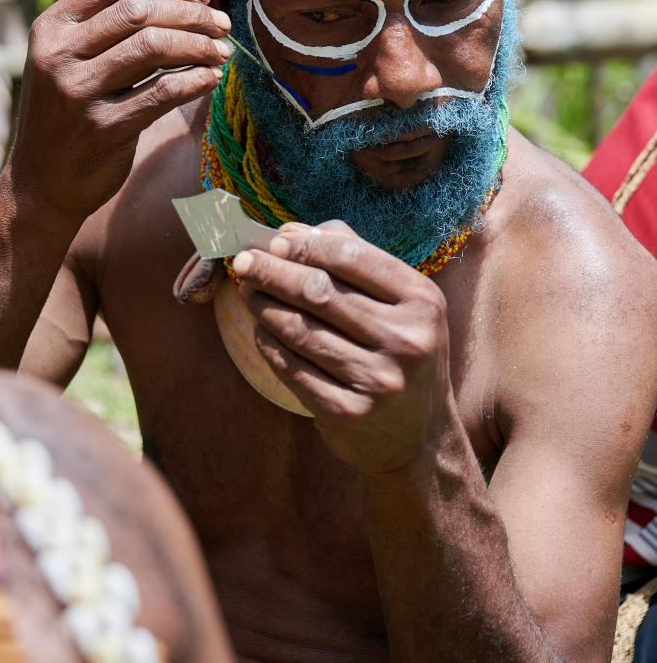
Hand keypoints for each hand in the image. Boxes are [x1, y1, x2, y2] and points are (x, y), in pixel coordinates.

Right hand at [10, 0, 229, 219]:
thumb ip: (110, 30)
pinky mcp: (105, 128)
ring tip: (221, 51)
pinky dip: (196, 80)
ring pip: (153, 46)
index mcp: (52, 27)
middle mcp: (59, 54)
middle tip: (222, 25)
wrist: (40, 183)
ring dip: (199, 44)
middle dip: (191, 13)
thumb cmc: (70, 113)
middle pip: (139, 11)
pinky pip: (163, 92)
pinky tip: (211, 79)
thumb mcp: (71, 61)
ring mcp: (79, 92)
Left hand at [233, 221, 450, 474]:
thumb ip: (353, 257)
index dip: (305, 245)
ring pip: (301, 329)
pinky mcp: (348, 412)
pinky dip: (270, 344)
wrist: (419, 436)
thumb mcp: (400, 302)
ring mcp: (378, 379)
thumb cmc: (400, 350)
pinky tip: (260, 330)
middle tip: (244, 262)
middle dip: (273, 271)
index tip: (275, 240)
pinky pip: (293, 368)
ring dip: (264, 305)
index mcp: (422, 300)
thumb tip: (290, 231)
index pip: (352, 257)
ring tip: (248, 291)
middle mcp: (406, 339)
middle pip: (320, 291)